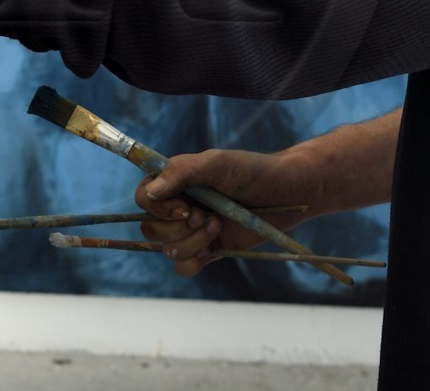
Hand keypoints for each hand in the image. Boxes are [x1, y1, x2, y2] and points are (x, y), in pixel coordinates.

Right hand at [134, 147, 318, 277]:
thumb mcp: (216, 163)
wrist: (285, 194)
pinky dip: (194, 261)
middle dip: (178, 228)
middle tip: (205, 217)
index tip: (186, 207)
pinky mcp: (207, 250)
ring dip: (192, 242)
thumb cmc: (252, 171)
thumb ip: (181, 172)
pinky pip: (183, 266)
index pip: (144, 198)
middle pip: (151, 229)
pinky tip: (213, 247)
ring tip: (218, 225)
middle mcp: (178, 207)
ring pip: (168, 250)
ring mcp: (191, 231)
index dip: (159, 209)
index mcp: (175, 183)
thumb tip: (151, 193)